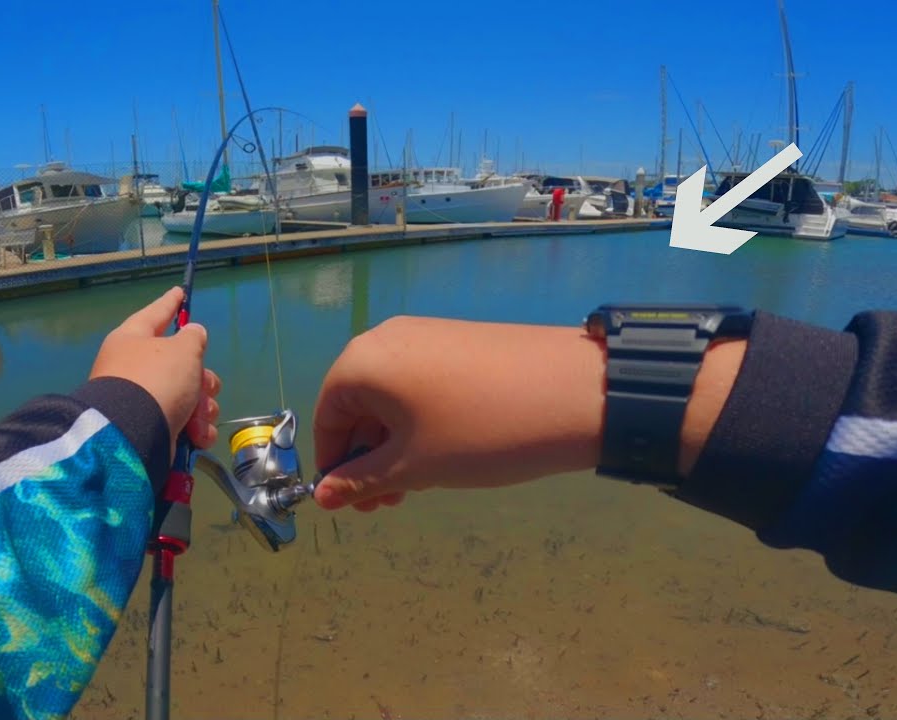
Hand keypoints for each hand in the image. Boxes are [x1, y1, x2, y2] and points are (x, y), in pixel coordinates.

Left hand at [90, 287, 221, 457]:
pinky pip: (184, 423)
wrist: (132, 434)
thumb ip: (192, 338)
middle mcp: (134, 368)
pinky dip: (195, 430)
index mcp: (133, 340)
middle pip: (180, 364)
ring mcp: (141, 401)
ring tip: (199, 418)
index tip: (180, 292)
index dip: (171, 303)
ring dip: (203, 408)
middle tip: (205, 385)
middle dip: (202, 378)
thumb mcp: (182, 350)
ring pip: (188, 396)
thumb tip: (191, 334)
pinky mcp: (150, 430)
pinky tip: (197, 436)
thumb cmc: (156, 380)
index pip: (156, 313)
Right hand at [311, 315, 745, 512]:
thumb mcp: (414, 466)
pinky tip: (443, 452)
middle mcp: (384, 339)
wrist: (575, 392)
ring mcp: (424, 335)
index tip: (353, 505)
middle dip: (365, 459)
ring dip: (393, 445)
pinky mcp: (457, 339)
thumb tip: (322, 495)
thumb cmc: (481, 432)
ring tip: (417, 485)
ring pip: (390, 399)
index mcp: (361, 363)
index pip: (325, 419)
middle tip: (388, 504)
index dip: (334, 466)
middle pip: (356, 407)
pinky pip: (419, 384)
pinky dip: (418, 421)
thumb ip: (361, 480)